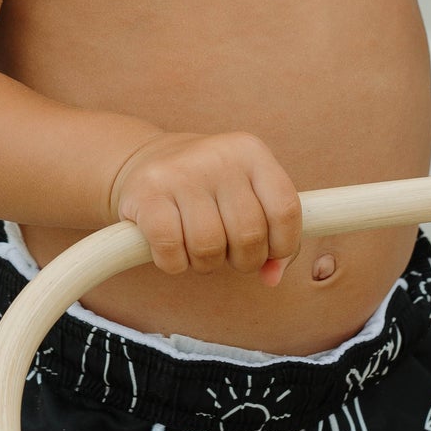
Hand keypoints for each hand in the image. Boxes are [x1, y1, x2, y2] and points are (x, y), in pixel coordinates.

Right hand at [108, 131, 301, 285]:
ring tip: (199, 248)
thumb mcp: (249, 197)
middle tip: (228, 251)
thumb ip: (272, 237)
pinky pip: (171, 251)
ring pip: (209, 247)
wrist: (148, 159)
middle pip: (248, 234)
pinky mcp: (146, 193)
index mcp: (251, 152)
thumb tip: (272, 278)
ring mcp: (180, 173)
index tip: (268, 252)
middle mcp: (218, 156)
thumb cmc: (209, 190)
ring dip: (206, 263)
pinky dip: (175, 263)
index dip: (282, 244)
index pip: (285, 210)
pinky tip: (172, 250)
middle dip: (242, 259)